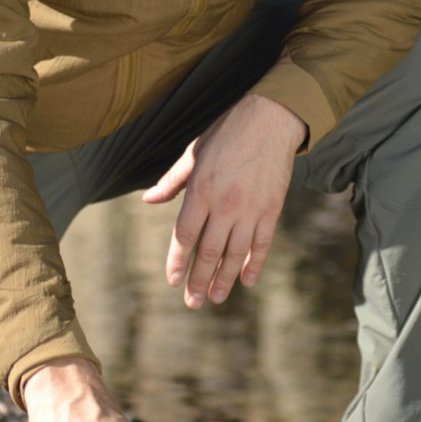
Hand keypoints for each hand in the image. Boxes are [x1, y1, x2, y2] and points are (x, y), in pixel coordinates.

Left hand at [143, 93, 305, 309]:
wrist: (270, 118)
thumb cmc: (227, 133)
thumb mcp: (194, 153)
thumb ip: (172, 181)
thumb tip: (149, 200)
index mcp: (201, 190)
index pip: (184, 235)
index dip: (177, 261)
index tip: (173, 281)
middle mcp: (225, 204)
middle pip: (208, 252)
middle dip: (198, 280)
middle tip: (192, 303)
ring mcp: (251, 209)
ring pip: (235, 254)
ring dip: (224, 279)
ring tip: (215, 298)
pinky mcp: (271, 209)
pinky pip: (262, 244)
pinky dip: (254, 264)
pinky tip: (247, 280)